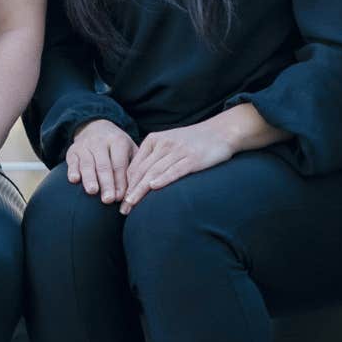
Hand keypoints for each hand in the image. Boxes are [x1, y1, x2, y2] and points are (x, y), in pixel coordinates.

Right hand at [65, 119, 136, 204]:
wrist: (95, 128)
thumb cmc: (117, 147)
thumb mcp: (129, 150)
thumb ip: (133, 168)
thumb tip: (136, 189)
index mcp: (118, 141)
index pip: (119, 164)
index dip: (120, 181)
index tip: (121, 197)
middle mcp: (100, 142)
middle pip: (104, 164)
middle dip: (106, 183)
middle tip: (108, 199)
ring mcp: (85, 145)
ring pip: (87, 163)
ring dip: (89, 178)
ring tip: (92, 191)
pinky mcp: (72, 151)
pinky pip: (72, 161)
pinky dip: (72, 170)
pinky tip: (74, 180)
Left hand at [119, 119, 235, 213]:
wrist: (221, 131)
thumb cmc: (194, 142)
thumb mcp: (169, 144)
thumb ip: (154, 158)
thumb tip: (140, 180)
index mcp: (154, 140)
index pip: (135, 166)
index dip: (126, 185)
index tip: (120, 201)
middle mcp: (163, 144)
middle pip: (142, 171)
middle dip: (131, 191)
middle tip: (122, 209)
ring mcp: (178, 150)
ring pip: (154, 172)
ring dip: (141, 190)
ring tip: (131, 204)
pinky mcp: (192, 158)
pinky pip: (175, 170)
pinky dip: (163, 179)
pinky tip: (153, 187)